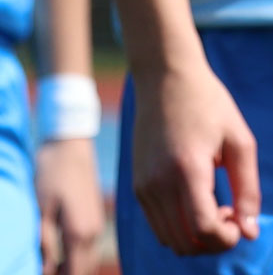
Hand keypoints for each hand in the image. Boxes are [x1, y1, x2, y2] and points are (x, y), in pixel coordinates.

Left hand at [36, 136, 103, 273]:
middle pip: (84, 272)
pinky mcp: (94, 217)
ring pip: (87, 262)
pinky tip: (58, 259)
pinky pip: (88, 249)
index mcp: (80, 233)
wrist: (70, 144)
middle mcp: (94, 231)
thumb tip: (44, 270)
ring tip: (50, 269)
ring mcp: (97, 223)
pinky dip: (75, 260)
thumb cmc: (52, 175)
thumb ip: (45, 245)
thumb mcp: (41, 212)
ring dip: (71, 270)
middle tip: (45, 271)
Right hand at [129, 58, 259, 255]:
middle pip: (185, 243)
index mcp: (187, 170)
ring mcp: (143, 189)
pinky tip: (199, 201)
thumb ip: (247, 188)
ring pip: (169, 240)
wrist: (166, 79)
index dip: (227, 237)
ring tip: (218, 207)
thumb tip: (252, 232)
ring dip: (197, 238)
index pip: (203, 229)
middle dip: (214, 241)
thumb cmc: (210, 105)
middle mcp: (159, 185)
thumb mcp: (239, 140)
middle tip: (232, 213)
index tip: (241, 220)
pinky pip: (158, 226)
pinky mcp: (137, 189)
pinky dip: (180, 228)